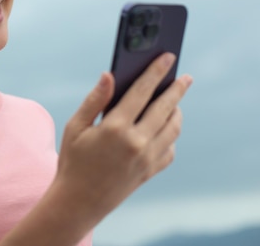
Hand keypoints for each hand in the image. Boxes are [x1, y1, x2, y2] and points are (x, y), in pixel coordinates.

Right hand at [54, 52, 192, 227]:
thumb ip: (95, 99)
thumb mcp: (75, 127)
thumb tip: (110, 74)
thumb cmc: (73, 160)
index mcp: (115, 128)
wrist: (78, 201)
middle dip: (177, 89)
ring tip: (174, 102)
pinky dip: (170, 136)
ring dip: (176, 112)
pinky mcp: (151, 172)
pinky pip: (170, 149)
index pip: (142, 92)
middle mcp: (136, 143)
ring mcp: (147, 159)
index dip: (156, 72)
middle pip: (165, 108)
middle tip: (186, 77)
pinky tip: (164, 129)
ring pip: (173, 128)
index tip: (168, 58)